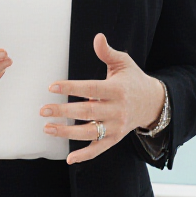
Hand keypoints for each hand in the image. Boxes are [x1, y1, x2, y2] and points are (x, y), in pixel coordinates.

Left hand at [42, 33, 166, 164]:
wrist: (153, 103)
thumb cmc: (133, 80)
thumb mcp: (123, 63)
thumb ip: (108, 52)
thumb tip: (97, 37)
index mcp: (117, 90)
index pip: (91, 89)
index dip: (71, 87)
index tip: (51, 86)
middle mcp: (117, 110)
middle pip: (86, 112)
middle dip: (63, 111)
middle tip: (42, 110)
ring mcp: (116, 127)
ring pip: (89, 132)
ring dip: (67, 132)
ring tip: (47, 128)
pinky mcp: (115, 139)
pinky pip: (99, 149)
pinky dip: (85, 156)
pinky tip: (69, 159)